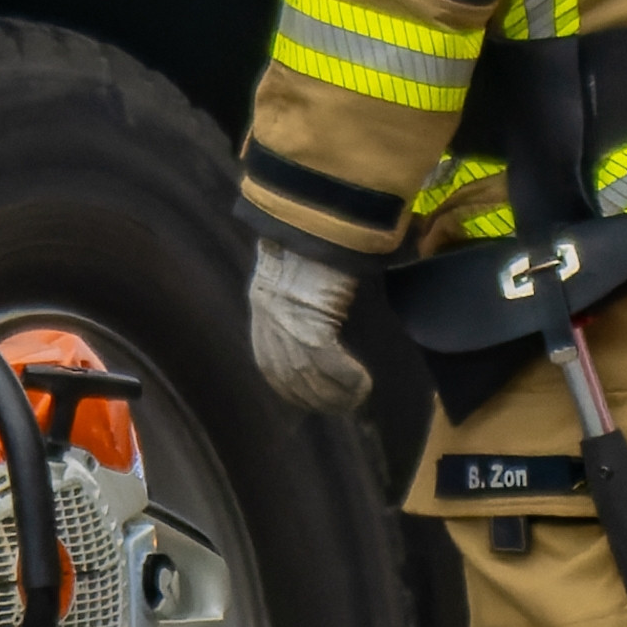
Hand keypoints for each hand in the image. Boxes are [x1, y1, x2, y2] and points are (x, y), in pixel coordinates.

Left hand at [246, 231, 375, 415]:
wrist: (312, 220)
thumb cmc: (309, 242)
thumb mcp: (292, 273)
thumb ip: (297, 297)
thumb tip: (319, 315)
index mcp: (262, 311)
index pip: (270, 366)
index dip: (292, 388)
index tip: (313, 399)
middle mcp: (269, 324)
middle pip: (289, 378)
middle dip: (316, 398)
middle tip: (342, 406)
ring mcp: (288, 327)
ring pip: (309, 377)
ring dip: (336, 394)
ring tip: (357, 398)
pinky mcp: (310, 324)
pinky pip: (329, 365)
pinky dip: (347, 380)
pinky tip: (363, 384)